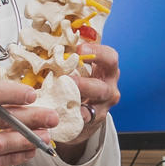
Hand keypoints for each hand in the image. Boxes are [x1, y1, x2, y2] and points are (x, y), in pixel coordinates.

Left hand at [58, 41, 121, 163]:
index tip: (80, 49)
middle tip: (69, 80)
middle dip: (86, 84)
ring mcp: (102, 108)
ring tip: (63, 99)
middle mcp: (109, 90)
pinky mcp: (91, 122)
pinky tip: (61, 115)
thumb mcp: (84, 68)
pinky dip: (71, 118)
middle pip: (103, 87)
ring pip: (94, 109)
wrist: (85, 111)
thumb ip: (75, 58)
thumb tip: (54, 43)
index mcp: (108, 71)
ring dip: (76, 106)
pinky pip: (83, 122)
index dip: (97, 52)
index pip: (110, 58)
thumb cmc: (83, 83)